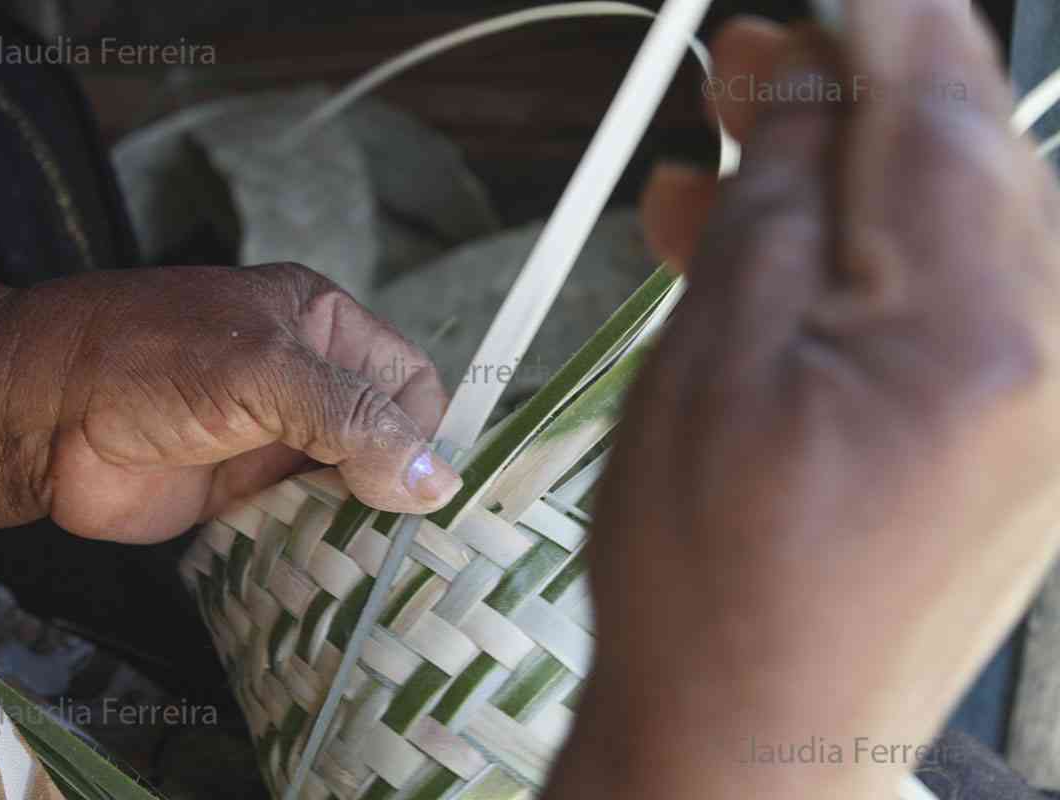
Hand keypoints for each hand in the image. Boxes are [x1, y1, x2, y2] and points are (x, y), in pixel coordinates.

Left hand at [0, 263, 460, 542]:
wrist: (37, 414)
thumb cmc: (148, 362)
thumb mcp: (264, 372)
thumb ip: (354, 421)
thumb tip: (436, 482)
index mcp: (322, 327)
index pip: (409, 383)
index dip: (420, 433)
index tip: (416, 490)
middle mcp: (307, 382)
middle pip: (386, 441)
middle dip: (395, 486)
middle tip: (404, 540)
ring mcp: (275, 440)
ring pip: (351, 488)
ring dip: (360, 523)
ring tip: (373, 566)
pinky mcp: (244, 494)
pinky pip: (306, 523)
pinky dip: (320, 548)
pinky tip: (330, 574)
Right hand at [551, 4, 1059, 799]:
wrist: (750, 734)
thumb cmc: (713, 581)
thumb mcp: (711, 360)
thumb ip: (771, 203)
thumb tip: (804, 88)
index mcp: (980, 331)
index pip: (943, 103)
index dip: (875, 16)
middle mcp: (1052, 361)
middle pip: (957, 159)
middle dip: (843, 96)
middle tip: (740, 68)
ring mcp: (1042, 407)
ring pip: (944, 232)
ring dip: (832, 185)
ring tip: (720, 165)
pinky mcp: (1010, 442)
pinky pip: (945, 308)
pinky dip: (856, 268)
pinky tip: (765, 259)